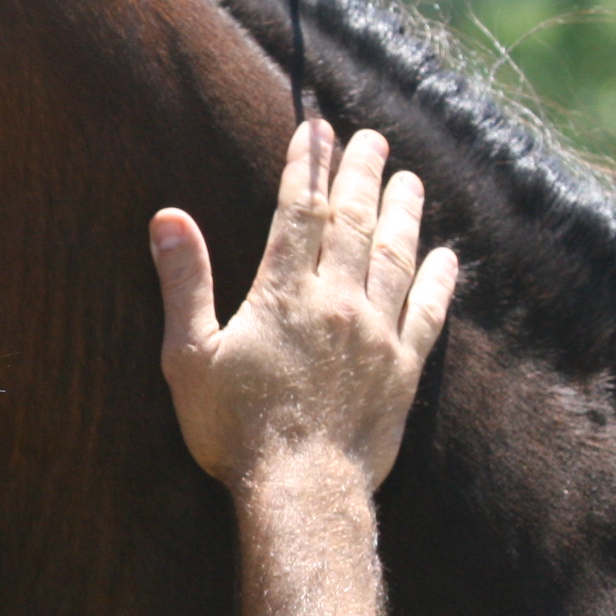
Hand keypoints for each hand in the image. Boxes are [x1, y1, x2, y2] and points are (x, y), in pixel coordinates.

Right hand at [149, 121, 457, 493]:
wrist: (300, 488)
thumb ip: (184, 283)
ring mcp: (378, 334)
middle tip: (373, 139)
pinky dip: (439, 280)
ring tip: (412, 179)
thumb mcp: (189, 355)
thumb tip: (168, 218)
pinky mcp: (404, 370)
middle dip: (363, 174)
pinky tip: (447, 256)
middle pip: (355, 223)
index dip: (308, 165)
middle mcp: (338, 302)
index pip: (300, 211)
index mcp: (284, 294)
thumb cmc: (234, 428)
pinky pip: (429, 313)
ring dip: (405, 213)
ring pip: (397, 257)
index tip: (317, 128)